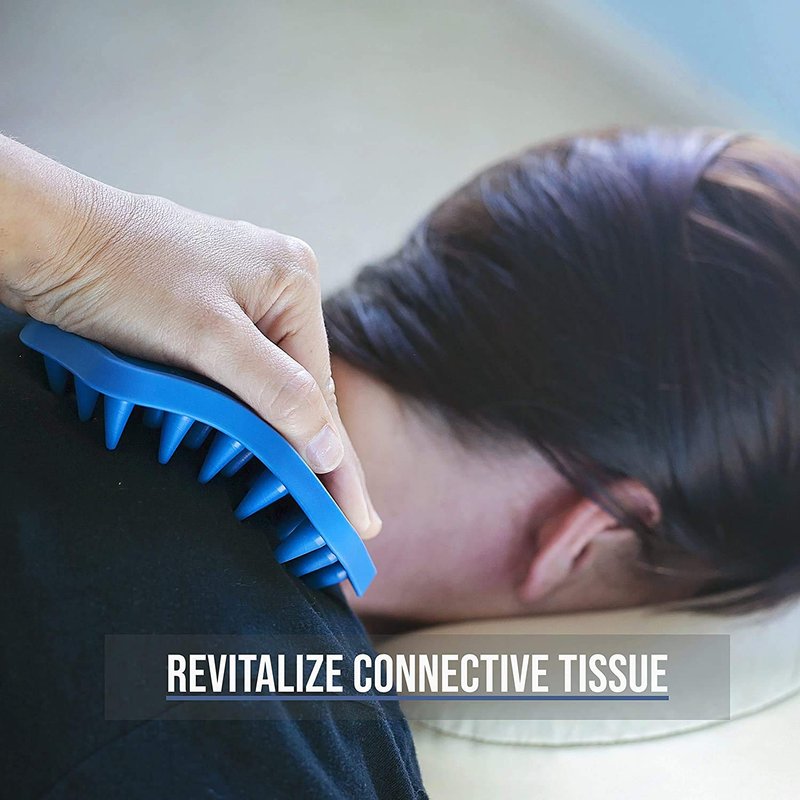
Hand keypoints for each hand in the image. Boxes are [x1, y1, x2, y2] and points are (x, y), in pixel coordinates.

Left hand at [0, 136, 379, 537]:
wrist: (46, 236)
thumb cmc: (120, 275)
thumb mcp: (207, 338)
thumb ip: (276, 392)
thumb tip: (330, 447)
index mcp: (293, 279)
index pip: (320, 389)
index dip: (336, 459)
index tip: (358, 519)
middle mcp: (279, 282)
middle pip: (303, 384)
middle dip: (315, 451)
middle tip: (344, 519)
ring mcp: (245, 292)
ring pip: (274, 379)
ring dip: (284, 433)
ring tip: (315, 496)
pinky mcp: (211, 306)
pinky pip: (246, 369)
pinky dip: (253, 410)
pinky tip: (265, 441)